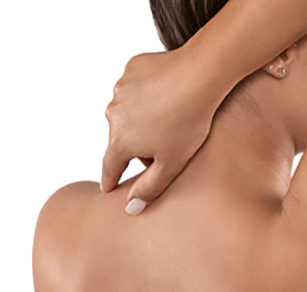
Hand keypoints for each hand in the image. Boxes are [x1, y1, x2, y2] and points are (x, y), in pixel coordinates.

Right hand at [102, 50, 220, 213]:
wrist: (199, 75)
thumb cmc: (189, 124)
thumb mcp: (172, 164)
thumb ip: (149, 189)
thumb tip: (130, 208)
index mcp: (120, 141)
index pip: (110, 167)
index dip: (110, 179)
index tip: (107, 188)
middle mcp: (113, 114)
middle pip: (122, 139)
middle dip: (138, 145)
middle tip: (166, 145)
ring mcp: (120, 89)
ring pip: (129, 113)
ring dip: (142, 119)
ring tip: (169, 118)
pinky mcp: (131, 69)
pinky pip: (136, 89)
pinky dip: (147, 95)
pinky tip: (167, 95)